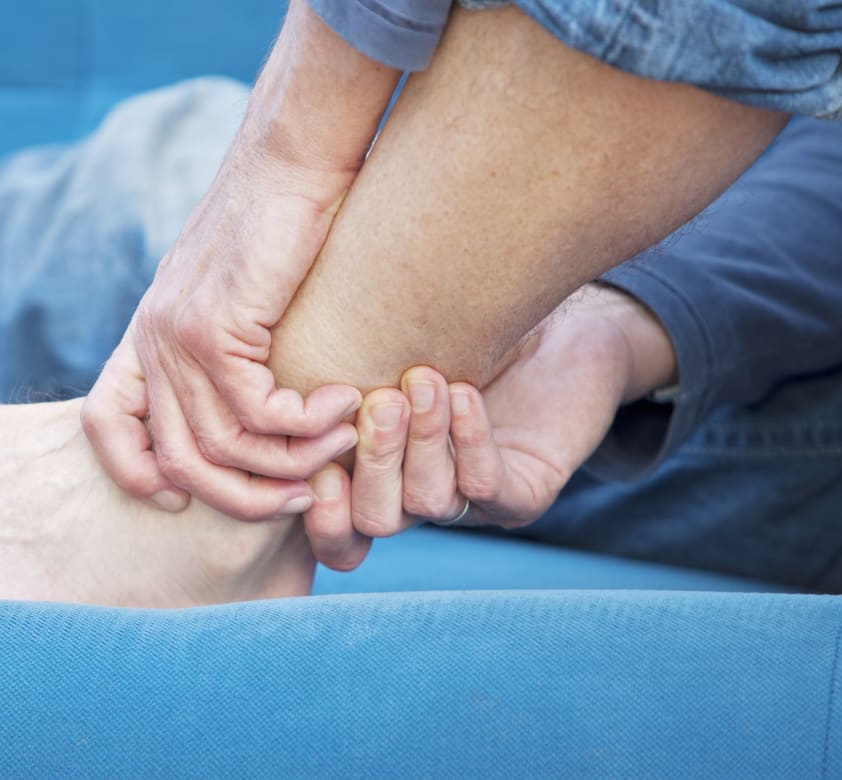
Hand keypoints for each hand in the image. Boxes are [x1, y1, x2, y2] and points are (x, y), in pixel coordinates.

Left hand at [81, 0, 399, 520]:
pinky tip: (345, 401)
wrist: (292, 155)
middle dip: (244, 496)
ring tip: (342, 441)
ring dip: (293, 461)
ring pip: (222, 446)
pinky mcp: (216, 326)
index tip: (179, 498)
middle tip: (304, 496)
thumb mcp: (242, 292)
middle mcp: (152, 338)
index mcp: (148, 331)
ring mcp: (177, 334)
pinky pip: (257, 413)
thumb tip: (267, 408)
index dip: (130, 470)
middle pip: (175, 460)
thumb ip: (234, 347)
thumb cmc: (285, 220)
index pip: (101, 419)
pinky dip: (308, 424)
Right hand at [305, 284, 676, 569]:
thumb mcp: (394, 335)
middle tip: (380, 400)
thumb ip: (342, 351)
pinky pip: (486, 487)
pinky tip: (465, 394)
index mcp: (373, 470)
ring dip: (422, 442)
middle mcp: (414, 494)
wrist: (566, 326)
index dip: (313, 497)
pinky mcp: (523, 495)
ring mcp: (469, 501)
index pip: (328, 520)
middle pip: (371, 519)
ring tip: (427, 380)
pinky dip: (470, 441)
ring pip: (426, 504)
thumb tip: (275, 340)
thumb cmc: (464, 321)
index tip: (308, 436)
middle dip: (372, 461)